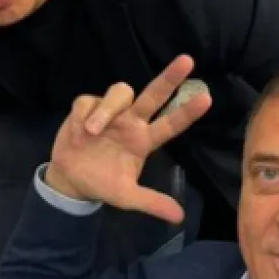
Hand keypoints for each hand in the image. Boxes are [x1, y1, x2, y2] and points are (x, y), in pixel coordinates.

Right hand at [47, 55, 211, 222]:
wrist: (70, 181)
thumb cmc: (103, 184)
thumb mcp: (127, 197)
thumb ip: (152, 203)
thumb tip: (179, 217)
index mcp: (144, 140)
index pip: (171, 124)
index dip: (187, 112)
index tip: (207, 99)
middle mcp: (131, 121)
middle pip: (153, 94)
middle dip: (169, 78)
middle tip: (187, 61)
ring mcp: (111, 113)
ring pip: (120, 92)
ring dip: (106, 110)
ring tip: (91, 132)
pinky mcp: (86, 107)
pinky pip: (88, 101)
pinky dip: (83, 115)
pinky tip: (78, 134)